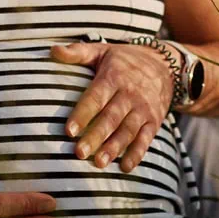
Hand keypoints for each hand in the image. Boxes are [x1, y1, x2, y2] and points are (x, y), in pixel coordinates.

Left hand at [50, 42, 173, 172]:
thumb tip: (52, 50)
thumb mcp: (102, 51)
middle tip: (79, 153)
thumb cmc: (125, 60)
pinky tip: (125, 167)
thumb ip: (77, 52)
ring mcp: (143, 109)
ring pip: (127, 131)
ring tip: (98, 163)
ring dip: (114, 148)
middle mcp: (130, 94)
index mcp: (113, 77)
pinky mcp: (154, 121)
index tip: (69, 131)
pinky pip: (145, 139)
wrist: (166, 65)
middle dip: (95, 136)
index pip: (96, 97)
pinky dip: (137, 153)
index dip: (82, 114)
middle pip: (111, 118)